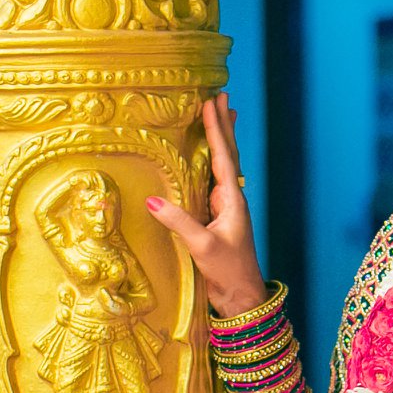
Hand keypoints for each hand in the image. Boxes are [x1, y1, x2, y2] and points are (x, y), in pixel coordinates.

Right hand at [147, 93, 267, 315]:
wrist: (241, 295)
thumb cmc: (227, 271)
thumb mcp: (201, 246)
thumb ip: (179, 223)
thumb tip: (152, 201)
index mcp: (232, 200)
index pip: (223, 157)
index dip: (216, 129)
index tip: (213, 103)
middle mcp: (231, 199)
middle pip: (227, 154)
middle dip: (223, 125)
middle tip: (223, 97)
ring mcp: (224, 207)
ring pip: (222, 165)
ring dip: (221, 139)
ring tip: (223, 115)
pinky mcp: (215, 218)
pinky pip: (211, 180)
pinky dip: (210, 161)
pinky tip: (208, 157)